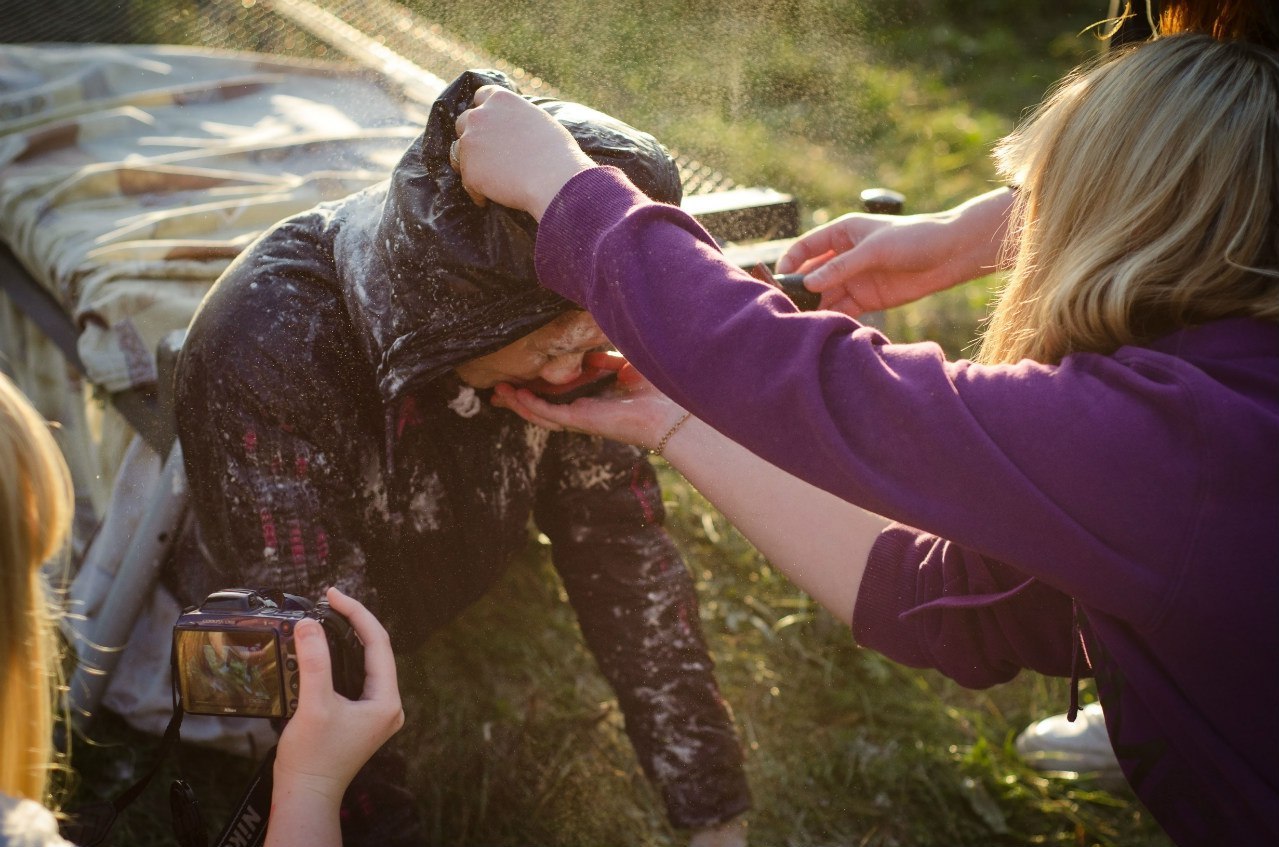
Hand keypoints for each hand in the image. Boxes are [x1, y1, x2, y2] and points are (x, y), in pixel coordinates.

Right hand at [272, 587, 403, 803]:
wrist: (306, 794)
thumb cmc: (313, 759)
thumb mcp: (313, 705)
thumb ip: (314, 662)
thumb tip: (309, 625)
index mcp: (386, 701)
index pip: (378, 642)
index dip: (357, 613)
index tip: (334, 595)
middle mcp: (388, 705)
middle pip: (376, 649)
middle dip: (354, 621)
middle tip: (331, 599)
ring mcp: (376, 711)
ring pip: (366, 661)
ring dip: (348, 638)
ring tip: (330, 614)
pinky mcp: (362, 716)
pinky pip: (357, 675)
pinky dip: (342, 657)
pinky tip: (327, 647)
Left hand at [453, 85, 594, 218]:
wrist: (554, 180)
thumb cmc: (557, 152)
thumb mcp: (539, 120)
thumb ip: (517, 117)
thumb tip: (513, 126)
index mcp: (500, 100)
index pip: (481, 95)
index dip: (484, 110)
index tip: (489, 124)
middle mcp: (480, 116)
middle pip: (463, 121)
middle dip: (472, 134)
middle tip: (484, 151)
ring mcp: (471, 144)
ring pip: (458, 151)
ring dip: (468, 161)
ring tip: (482, 177)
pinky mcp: (469, 172)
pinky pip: (467, 183)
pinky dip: (476, 190)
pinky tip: (486, 199)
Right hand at [491, 352, 685, 450]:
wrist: (673, 410)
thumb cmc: (658, 391)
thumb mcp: (627, 366)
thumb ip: (607, 360)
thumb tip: (589, 353)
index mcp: (593, 400)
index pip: (558, 395)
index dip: (535, 389)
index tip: (517, 378)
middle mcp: (584, 412)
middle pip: (542, 408)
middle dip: (517, 401)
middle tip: (494, 391)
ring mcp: (582, 418)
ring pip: (541, 414)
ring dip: (518, 404)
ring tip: (497, 394)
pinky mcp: (584, 420)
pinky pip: (552, 414)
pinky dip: (533, 406)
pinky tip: (518, 396)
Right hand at [775, 188, 1014, 317]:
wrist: (950, 254)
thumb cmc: (914, 238)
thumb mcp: (874, 250)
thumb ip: (841, 268)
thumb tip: (808, 285)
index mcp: (842, 234)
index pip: (805, 248)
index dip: (790, 262)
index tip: (778, 280)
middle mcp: (844, 257)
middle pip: (812, 275)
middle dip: (799, 290)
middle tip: (787, 308)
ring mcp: (855, 279)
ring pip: (825, 295)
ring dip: (815, 307)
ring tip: (804, 322)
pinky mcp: (867, 298)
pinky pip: (843, 309)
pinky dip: (834, 317)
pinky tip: (825, 326)